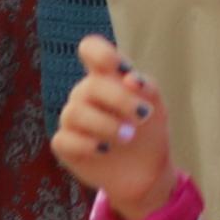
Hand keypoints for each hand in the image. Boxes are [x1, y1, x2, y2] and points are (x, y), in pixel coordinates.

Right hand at [48, 36, 175, 219]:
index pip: (91, 49)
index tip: (120, 68)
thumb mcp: (155, 105)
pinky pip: (65, 138)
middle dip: (120, 100)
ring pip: (76, 112)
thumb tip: (130, 78)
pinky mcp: (64, 144)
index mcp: (107, 77)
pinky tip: (105, 150)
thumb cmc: (148, 129)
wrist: (145, 169)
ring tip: (128, 137)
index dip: (100, 53)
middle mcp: (85, 94)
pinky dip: (88, 144)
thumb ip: (146, 87)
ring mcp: (72, 118)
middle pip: (91, 86)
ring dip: (107, 125)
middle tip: (143, 116)